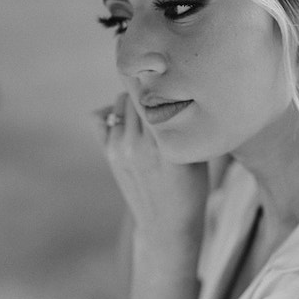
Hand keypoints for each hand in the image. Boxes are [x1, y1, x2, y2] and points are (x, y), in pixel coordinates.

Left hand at [94, 93, 208, 248]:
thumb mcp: (195, 155)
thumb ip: (180, 124)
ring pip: (120, 102)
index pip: (151, 95)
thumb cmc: (191, 189)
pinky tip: (130, 121)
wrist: (167, 226)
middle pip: (135, 93)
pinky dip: (114, 113)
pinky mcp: (108, 154)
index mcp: (163, 145)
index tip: (168, 72)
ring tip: (150, 110)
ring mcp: (119, 149)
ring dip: (134, 100)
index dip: (159, 79)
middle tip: (163, 92)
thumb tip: (171, 89)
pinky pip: (103, 117)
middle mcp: (137, 144)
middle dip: (149, 89)